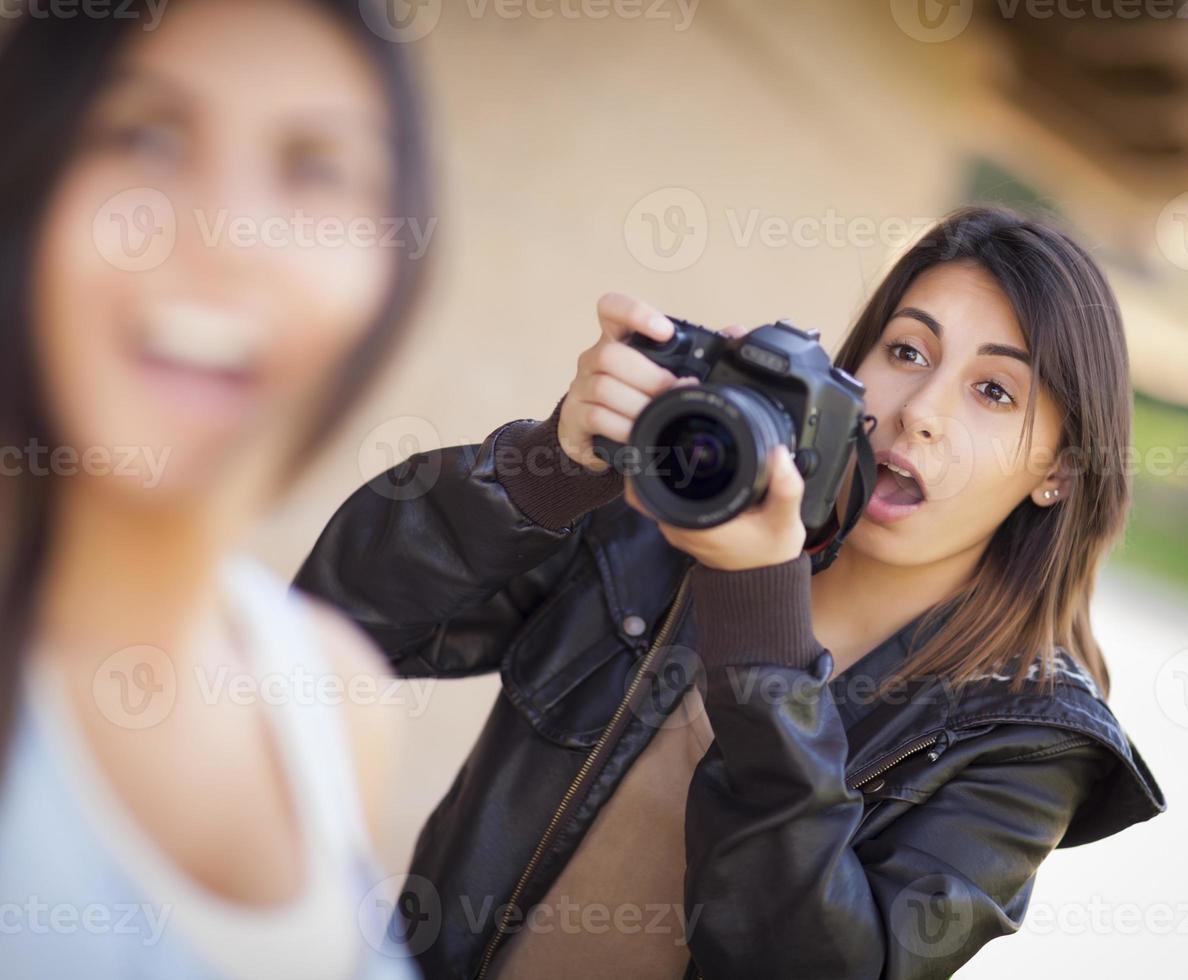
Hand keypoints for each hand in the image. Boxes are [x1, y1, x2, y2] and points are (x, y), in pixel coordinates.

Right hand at [557, 293, 695, 472]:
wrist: (601, 436)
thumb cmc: (638, 396)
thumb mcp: (664, 372)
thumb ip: (697, 353)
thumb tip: (737, 333)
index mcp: (617, 339)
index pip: (611, 308)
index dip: (634, 313)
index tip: (665, 331)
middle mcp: (593, 358)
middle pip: (609, 355)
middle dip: (648, 375)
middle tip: (673, 389)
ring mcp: (580, 387)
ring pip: (604, 388)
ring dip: (638, 404)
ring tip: (659, 415)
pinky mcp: (574, 416)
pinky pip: (596, 417)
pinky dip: (623, 427)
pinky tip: (638, 432)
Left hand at [624, 443, 807, 570]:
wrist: (765, 582)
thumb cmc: (770, 555)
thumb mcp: (784, 521)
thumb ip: (785, 488)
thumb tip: (778, 454)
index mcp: (694, 525)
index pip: (646, 492)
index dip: (643, 462)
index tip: (654, 438)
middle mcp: (678, 528)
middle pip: (647, 486)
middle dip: (656, 457)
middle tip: (672, 432)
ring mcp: (679, 529)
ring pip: (657, 491)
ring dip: (666, 469)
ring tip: (682, 445)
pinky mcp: (686, 527)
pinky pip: (670, 499)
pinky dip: (677, 482)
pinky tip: (694, 467)